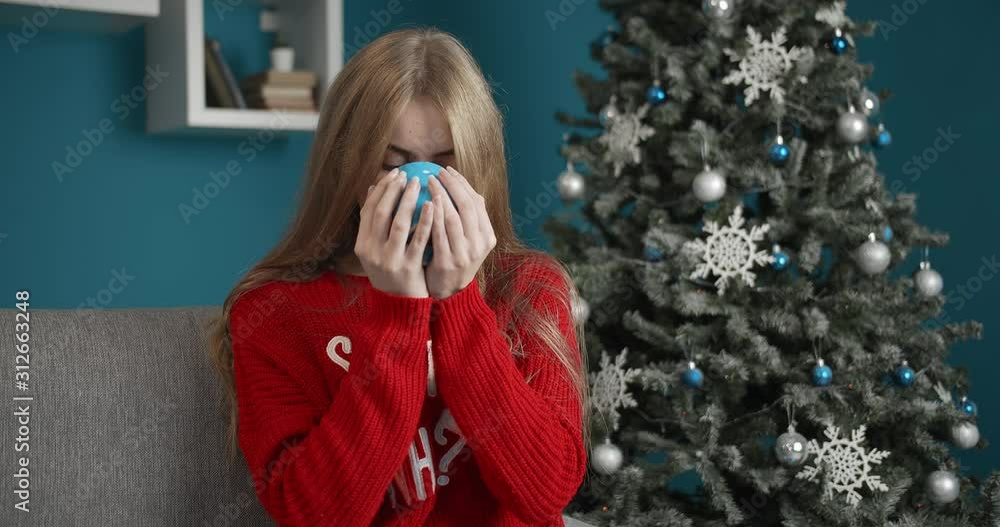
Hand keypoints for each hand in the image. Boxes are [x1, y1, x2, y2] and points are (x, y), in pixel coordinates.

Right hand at [354, 168, 434, 297]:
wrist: (400, 305)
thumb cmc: (392, 271)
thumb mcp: (376, 250)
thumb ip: (374, 224)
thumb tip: (372, 189)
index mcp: (362, 245)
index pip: (368, 210)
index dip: (380, 190)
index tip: (394, 174)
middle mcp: (372, 252)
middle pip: (381, 213)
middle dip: (393, 190)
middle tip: (406, 175)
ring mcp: (390, 260)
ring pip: (399, 224)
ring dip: (408, 200)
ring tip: (419, 184)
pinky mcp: (408, 267)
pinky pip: (418, 240)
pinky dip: (424, 220)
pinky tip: (432, 206)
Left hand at [425, 166, 495, 298]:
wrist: (448, 292)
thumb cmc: (454, 258)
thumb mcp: (468, 240)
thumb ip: (467, 218)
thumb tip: (460, 186)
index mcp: (487, 236)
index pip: (477, 202)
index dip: (462, 183)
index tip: (448, 170)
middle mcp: (479, 244)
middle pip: (467, 207)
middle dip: (452, 186)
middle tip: (436, 172)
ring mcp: (464, 254)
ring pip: (454, 218)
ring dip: (441, 197)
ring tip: (428, 182)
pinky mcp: (448, 262)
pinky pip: (439, 234)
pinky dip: (432, 216)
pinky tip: (423, 203)